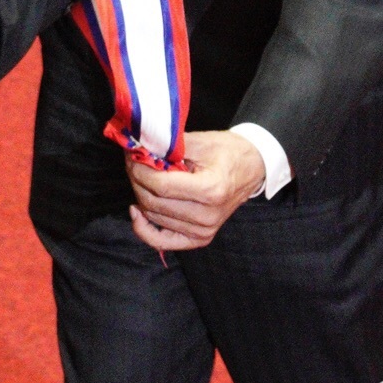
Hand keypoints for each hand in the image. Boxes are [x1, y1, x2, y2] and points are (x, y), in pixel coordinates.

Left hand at [127, 131, 264, 251]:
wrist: (251, 168)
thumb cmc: (227, 152)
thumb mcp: (199, 142)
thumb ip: (168, 147)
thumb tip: (138, 148)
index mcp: (211, 190)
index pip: (161, 186)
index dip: (139, 170)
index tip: (131, 154)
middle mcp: (207, 216)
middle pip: (154, 202)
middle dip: (136, 179)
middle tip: (132, 160)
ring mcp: (204, 231)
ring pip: (154, 216)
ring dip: (140, 194)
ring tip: (139, 174)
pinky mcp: (200, 238)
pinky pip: (162, 241)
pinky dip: (145, 229)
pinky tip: (136, 210)